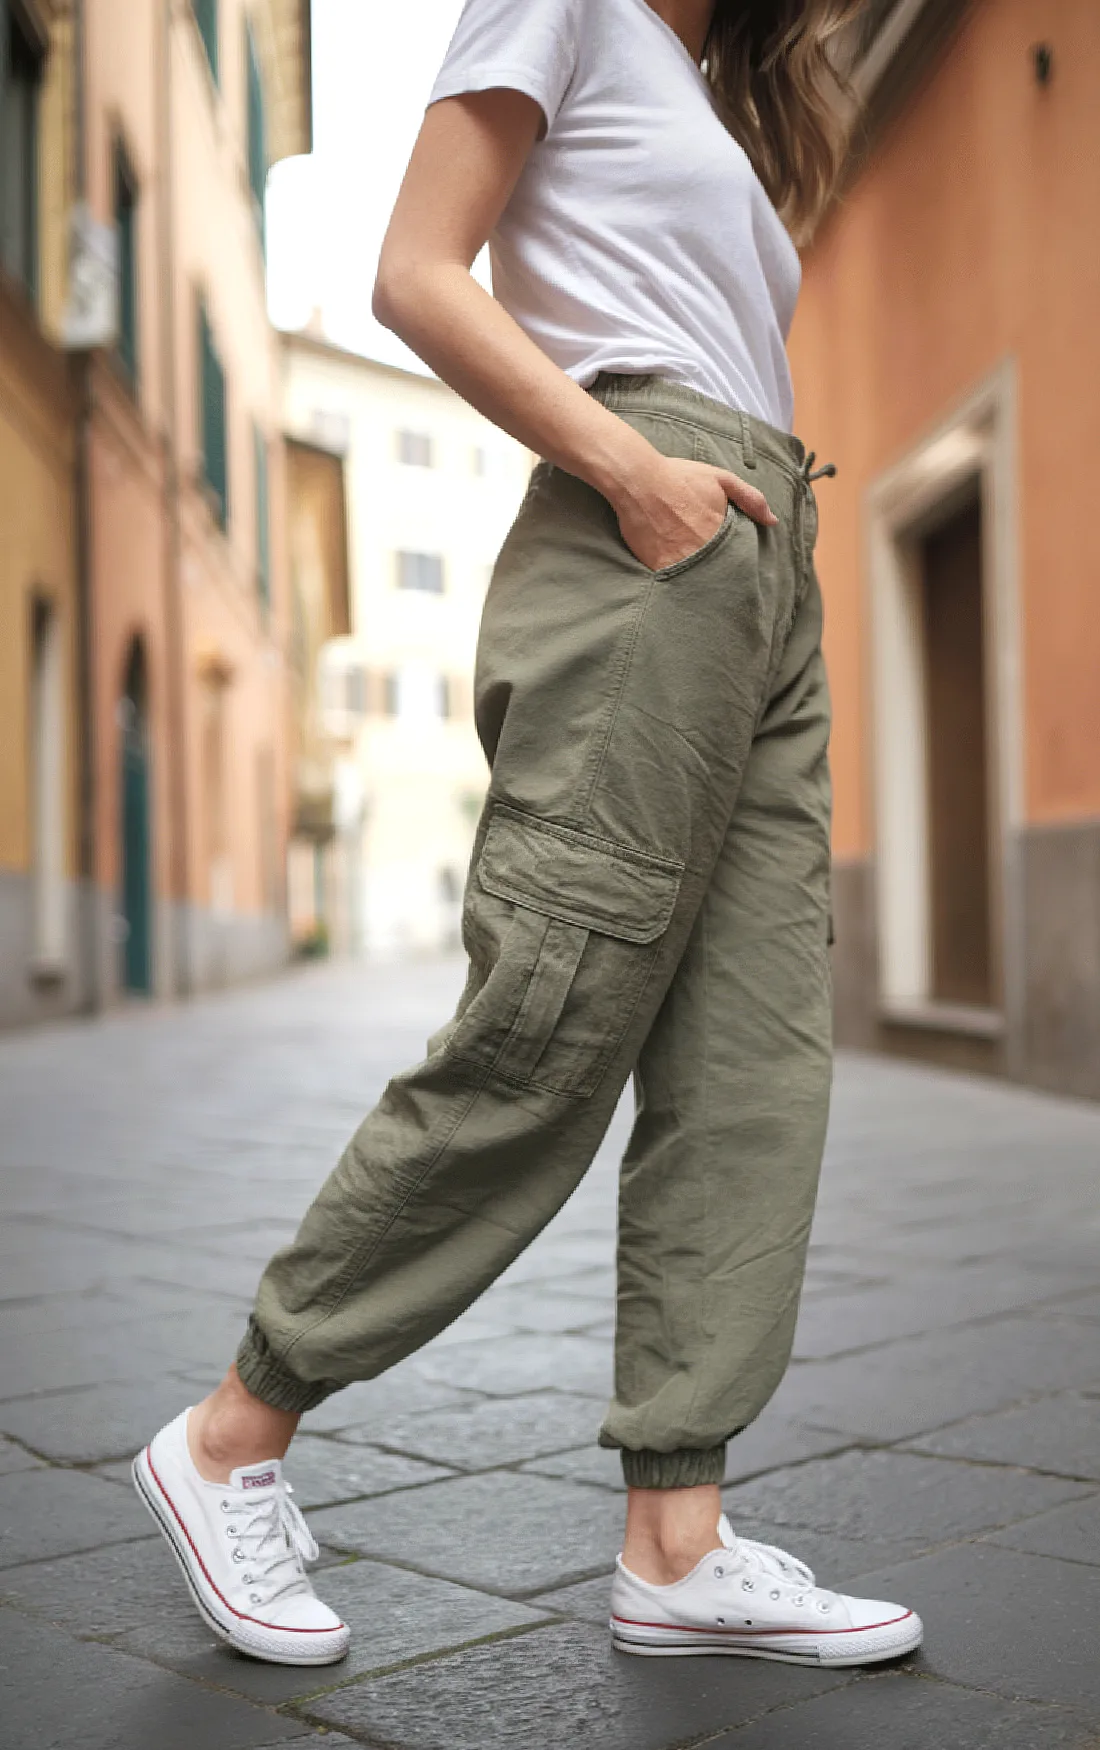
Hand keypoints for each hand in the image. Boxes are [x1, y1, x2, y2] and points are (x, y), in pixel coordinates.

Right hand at [611, 453, 776, 572]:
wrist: (639, 482)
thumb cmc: (680, 477)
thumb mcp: (722, 480)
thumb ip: (751, 499)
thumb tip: (773, 521)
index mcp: (721, 532)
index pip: (738, 559)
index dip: (738, 566)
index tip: (740, 571)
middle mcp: (703, 550)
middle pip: (719, 574)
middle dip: (721, 578)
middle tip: (724, 587)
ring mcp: (680, 560)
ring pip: (698, 581)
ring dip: (701, 584)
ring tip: (704, 590)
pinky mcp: (659, 567)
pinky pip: (673, 582)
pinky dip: (678, 584)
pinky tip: (680, 583)